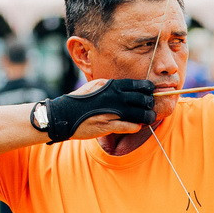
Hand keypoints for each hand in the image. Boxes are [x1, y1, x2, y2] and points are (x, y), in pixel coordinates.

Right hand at [41, 79, 158, 142]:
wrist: (64, 115)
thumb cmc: (81, 100)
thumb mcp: (96, 86)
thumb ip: (111, 85)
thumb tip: (126, 87)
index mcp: (111, 86)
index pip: (139, 85)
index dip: (148, 90)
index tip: (150, 93)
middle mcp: (114, 98)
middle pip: (143, 100)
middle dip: (149, 104)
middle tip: (148, 108)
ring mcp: (112, 112)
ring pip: (141, 114)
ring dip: (147, 117)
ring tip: (147, 119)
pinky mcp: (108, 126)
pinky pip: (131, 127)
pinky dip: (136, 127)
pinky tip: (136, 126)